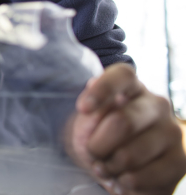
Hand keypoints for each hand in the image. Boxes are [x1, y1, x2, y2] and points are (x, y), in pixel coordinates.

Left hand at [66, 63, 185, 193]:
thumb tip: (92, 110)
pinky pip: (144, 177)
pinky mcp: (180, 161)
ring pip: (130, 154)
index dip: (102, 90)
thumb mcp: (86, 123)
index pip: (123, 76)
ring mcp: (172, 132)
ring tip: (104, 168)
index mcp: (132, 87)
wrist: (117, 168)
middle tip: (92, 153)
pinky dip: (124, 183)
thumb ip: (89, 115)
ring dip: (109, 167)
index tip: (82, 108)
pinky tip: (121, 179)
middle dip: (98, 144)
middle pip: (123, 121)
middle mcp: (157, 104)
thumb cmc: (98, 136)